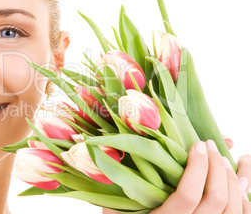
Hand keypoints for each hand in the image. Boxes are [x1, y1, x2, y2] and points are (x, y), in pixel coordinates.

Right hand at [103, 140, 250, 213]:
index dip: (197, 167)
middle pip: (216, 199)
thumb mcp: (114, 205)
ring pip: (234, 209)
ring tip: (223, 158)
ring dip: (233, 178)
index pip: (188, 195)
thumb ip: (121, 180)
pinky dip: (245, 194)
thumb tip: (124, 149)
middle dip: (217, 166)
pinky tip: (242, 177)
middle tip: (209, 145)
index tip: (197, 145)